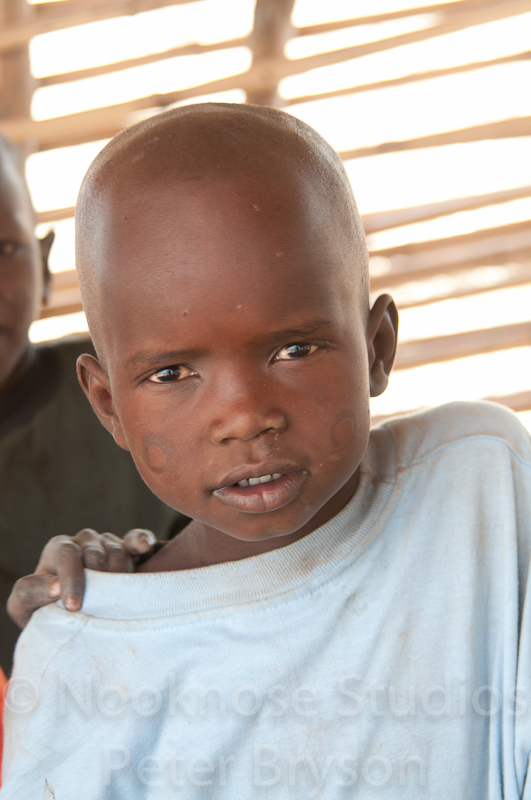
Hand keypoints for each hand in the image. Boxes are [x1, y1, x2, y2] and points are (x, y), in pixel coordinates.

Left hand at [7, 528, 160, 629]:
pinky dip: (141, 540)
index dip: (71, 580)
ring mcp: (108, 542)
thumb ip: (31, 592)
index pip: (67, 555)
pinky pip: (135, 539)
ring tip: (115, 600)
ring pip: (118, 552)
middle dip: (97, 582)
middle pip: (96, 554)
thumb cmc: (43, 610)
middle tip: (97, 608)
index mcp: (58, 548)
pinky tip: (145, 546)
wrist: (68, 617)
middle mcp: (84, 540)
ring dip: (119, 576)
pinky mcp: (128, 549)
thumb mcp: (25, 605)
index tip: (73, 606)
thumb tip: (55, 587)